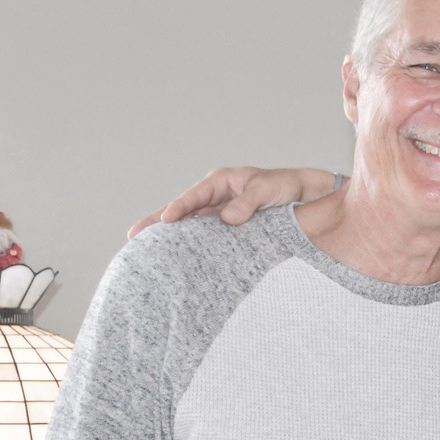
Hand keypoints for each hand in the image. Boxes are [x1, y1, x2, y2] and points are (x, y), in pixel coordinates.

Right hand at [128, 166, 338, 238]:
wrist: (306, 196)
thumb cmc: (286, 186)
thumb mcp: (268, 190)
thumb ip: (248, 203)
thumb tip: (227, 219)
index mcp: (220, 181)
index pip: (193, 196)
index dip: (178, 208)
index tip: (165, 220)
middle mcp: (215, 196)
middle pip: (182, 211)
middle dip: (158, 222)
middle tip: (134, 236)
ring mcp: (220, 213)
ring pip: (190, 226)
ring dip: (172, 237)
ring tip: (148, 252)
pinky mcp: (229, 228)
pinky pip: (206, 237)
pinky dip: (193, 245)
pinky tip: (180, 258)